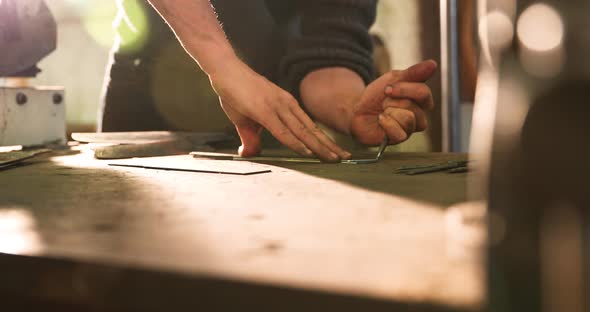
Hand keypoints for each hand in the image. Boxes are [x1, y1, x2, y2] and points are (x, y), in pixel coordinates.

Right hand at [209, 58, 350, 161]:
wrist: (224, 70)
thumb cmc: (236, 92)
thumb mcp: (245, 121)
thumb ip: (251, 138)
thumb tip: (250, 153)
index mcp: (286, 106)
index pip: (309, 126)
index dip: (323, 140)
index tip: (336, 152)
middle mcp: (287, 105)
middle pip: (312, 130)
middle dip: (329, 145)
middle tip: (345, 158)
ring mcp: (277, 107)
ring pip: (303, 132)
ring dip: (319, 146)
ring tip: (333, 158)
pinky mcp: (264, 110)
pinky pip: (283, 131)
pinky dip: (297, 142)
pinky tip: (307, 151)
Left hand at [351, 60, 437, 145]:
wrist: (357, 110)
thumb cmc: (377, 96)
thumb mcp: (393, 78)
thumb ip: (413, 73)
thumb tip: (433, 64)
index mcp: (421, 100)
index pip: (423, 92)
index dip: (403, 89)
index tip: (387, 88)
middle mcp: (420, 115)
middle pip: (413, 105)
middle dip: (392, 101)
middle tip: (384, 102)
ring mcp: (411, 128)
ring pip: (408, 119)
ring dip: (389, 112)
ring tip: (383, 112)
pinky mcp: (400, 139)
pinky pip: (400, 132)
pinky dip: (386, 123)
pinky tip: (381, 120)